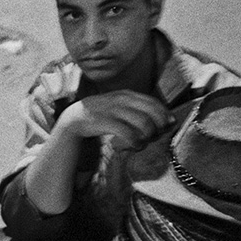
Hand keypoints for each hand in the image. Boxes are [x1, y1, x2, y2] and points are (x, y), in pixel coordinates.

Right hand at [58, 91, 172, 150]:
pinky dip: (135, 141)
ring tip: (143, 143)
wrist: (71, 122)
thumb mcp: (117, 108)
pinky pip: (127, 132)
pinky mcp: (103, 122)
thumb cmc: (99, 119)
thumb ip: (137, 110)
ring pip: (142, 122)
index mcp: (124, 94)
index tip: (168, 126)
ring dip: (148, 136)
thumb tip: (169, 119)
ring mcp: (111, 109)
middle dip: (158, 126)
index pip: (152, 101)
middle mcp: (119, 99)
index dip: (164, 114)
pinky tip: (135, 146)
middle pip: (151, 111)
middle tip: (155, 137)